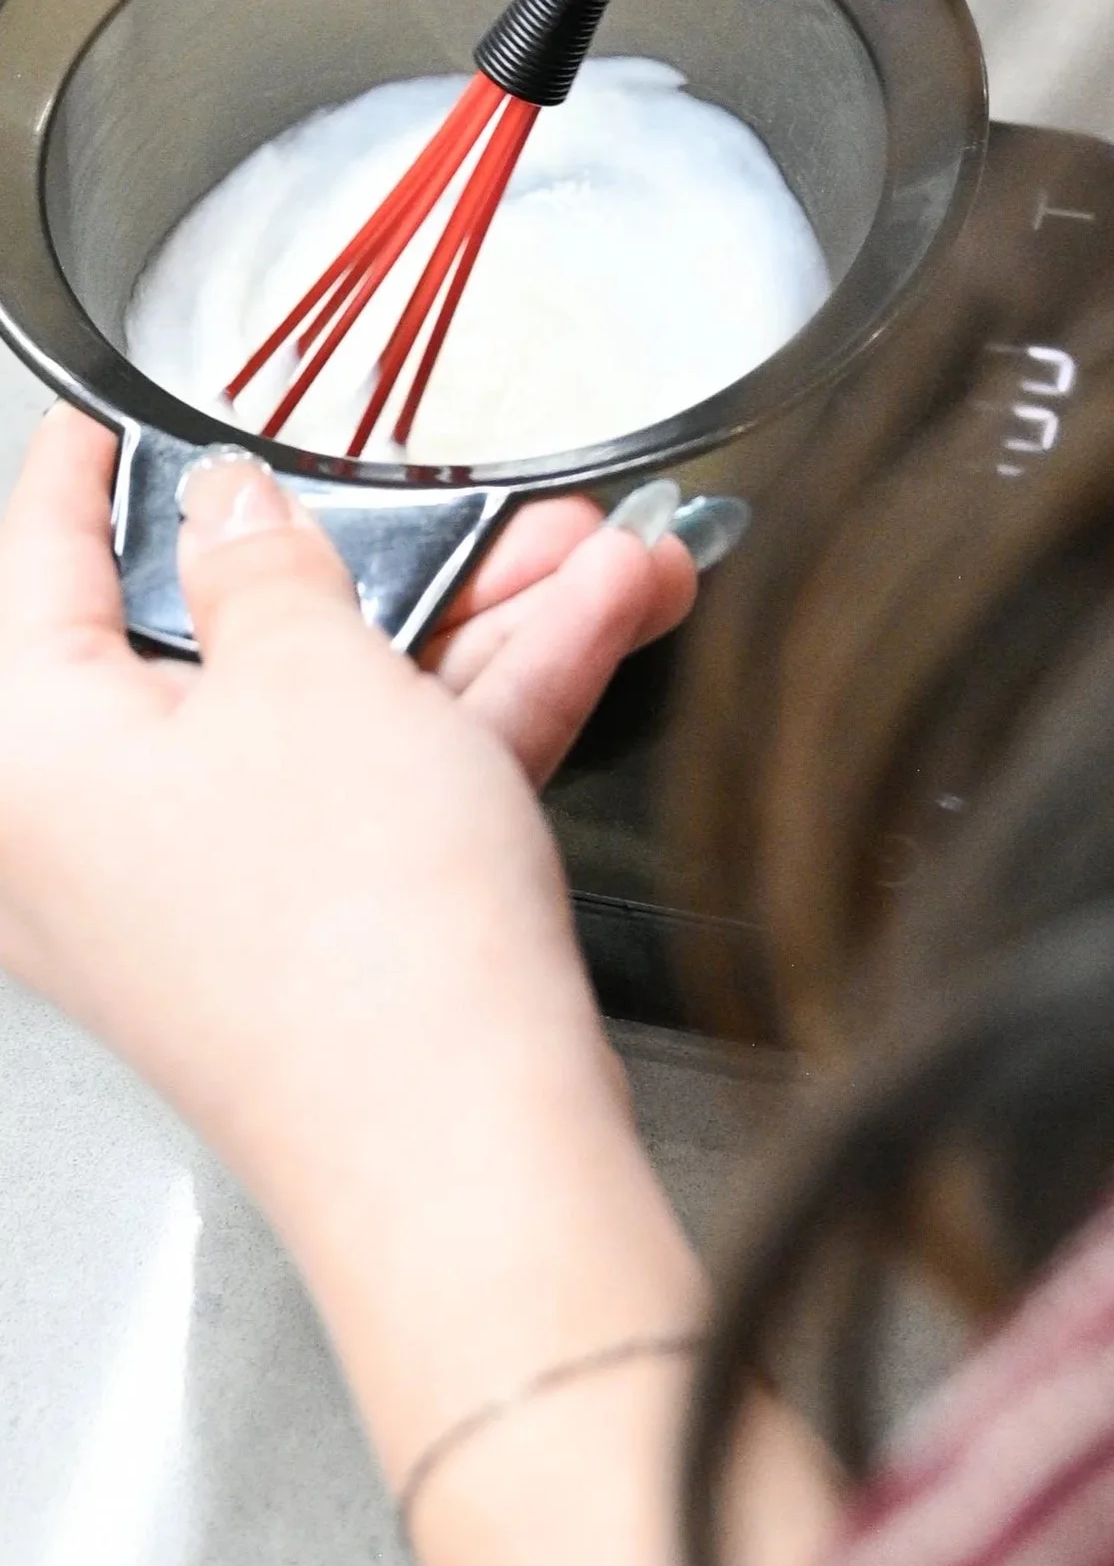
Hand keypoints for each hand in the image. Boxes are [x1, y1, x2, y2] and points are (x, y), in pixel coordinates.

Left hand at [0, 411, 681, 1217]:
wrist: (466, 1141)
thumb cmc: (348, 933)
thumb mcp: (309, 672)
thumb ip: (265, 559)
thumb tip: (229, 509)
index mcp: (29, 756)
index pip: (35, 569)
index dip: (83, 475)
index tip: (99, 424)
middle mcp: (97, 834)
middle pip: (234, 640)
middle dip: (391, 552)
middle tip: (465, 490)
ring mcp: (213, 892)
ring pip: (344, 708)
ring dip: (484, 620)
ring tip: (598, 551)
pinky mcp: (317, 932)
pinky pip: (394, 783)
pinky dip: (493, 706)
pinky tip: (604, 627)